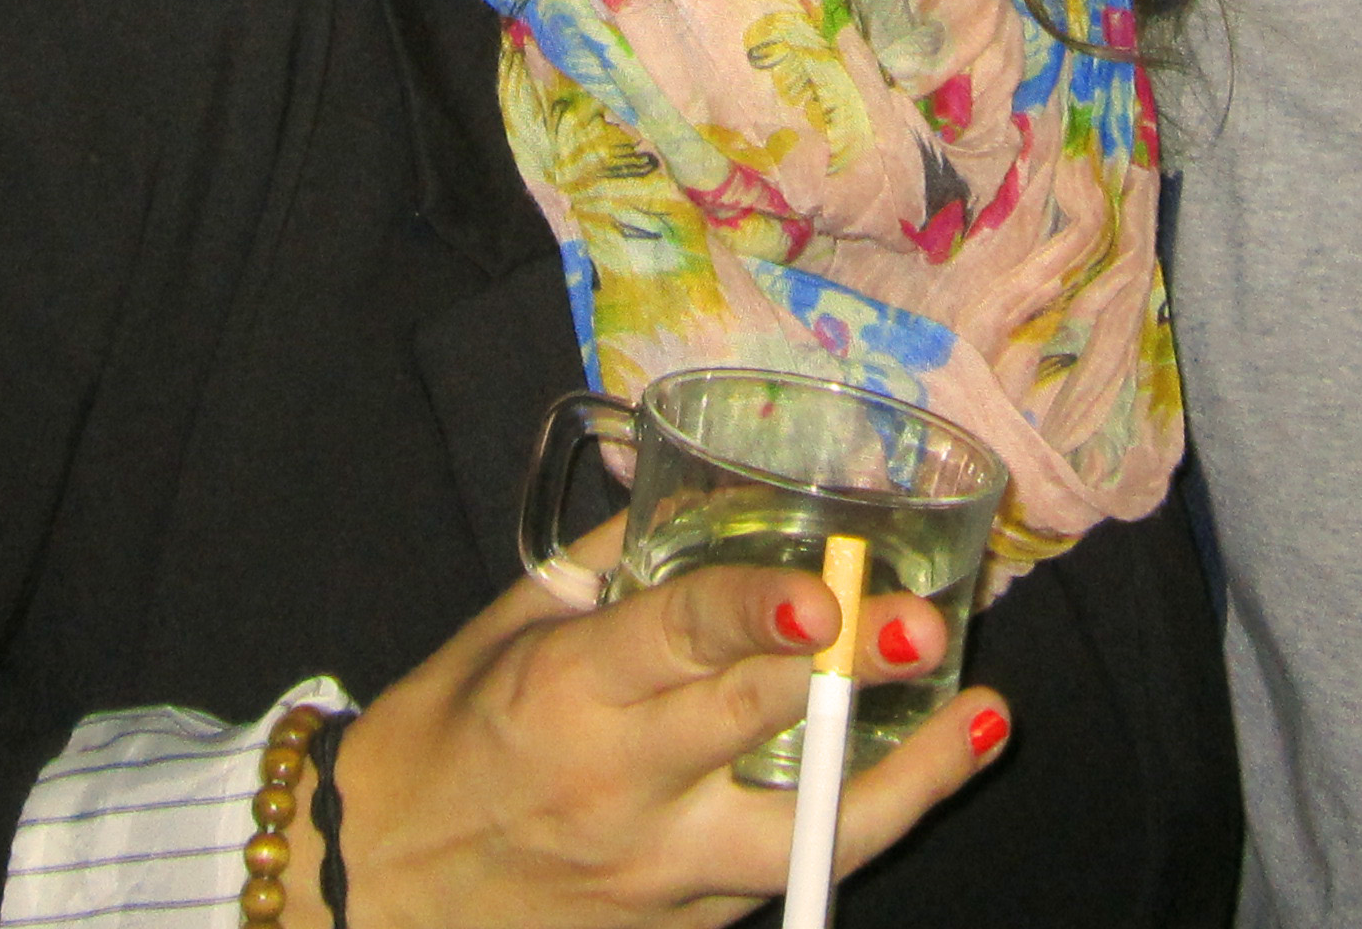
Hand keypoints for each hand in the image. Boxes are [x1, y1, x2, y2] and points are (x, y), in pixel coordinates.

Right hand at [319, 545, 1008, 924]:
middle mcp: (617, 785)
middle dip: (845, 676)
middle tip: (922, 627)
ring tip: (985, 721)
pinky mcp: (687, 924)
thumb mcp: (507, 629)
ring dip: (907, 779)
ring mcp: (659, 870)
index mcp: (561, 693)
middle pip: (752, 730)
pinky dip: (861, 820)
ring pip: (804, 836)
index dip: (750, 612)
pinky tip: (927, 771)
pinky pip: (788, 873)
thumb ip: (615, 559)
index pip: (671, 644)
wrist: (376, 890)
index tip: (818, 589)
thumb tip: (706, 478)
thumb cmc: (441, 739)